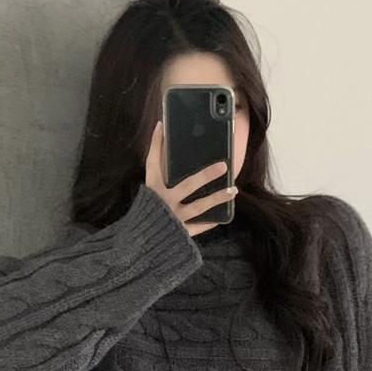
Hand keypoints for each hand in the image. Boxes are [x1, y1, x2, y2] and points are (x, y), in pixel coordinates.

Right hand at [144, 120, 236, 236]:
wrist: (138, 243)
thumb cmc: (145, 214)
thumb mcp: (148, 193)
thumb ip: (157, 173)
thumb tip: (163, 143)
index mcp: (152, 189)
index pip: (153, 163)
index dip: (156, 145)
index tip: (162, 127)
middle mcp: (163, 201)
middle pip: (187, 185)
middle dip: (205, 175)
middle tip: (223, 166)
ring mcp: (173, 217)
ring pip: (198, 206)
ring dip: (216, 198)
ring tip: (233, 190)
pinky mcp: (179, 232)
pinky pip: (197, 227)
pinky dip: (208, 223)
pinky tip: (221, 217)